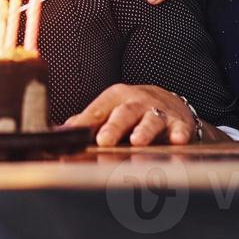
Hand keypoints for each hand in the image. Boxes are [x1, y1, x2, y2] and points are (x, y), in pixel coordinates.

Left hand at [64, 84, 211, 146]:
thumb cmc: (132, 110)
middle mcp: (137, 102)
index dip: (86, 121)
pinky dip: (179, 134)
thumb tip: (58, 131)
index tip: (76, 132)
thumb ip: (87, 121)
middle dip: (114, 126)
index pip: (99, 109)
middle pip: (124, 113)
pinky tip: (177, 140)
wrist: (171, 104)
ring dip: (144, 130)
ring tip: (137, 141)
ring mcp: (159, 112)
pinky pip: (180, 128)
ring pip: (151, 120)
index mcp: (116, 98)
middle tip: (104, 140)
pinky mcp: (179, 123)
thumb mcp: (110, 110)